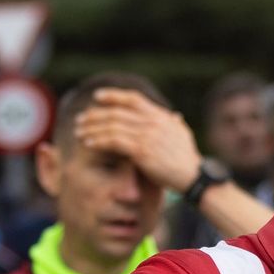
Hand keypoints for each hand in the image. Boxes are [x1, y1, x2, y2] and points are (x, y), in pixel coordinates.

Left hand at [72, 87, 202, 189]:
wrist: (194, 177)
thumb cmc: (187, 160)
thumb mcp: (182, 136)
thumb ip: (174, 124)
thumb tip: (175, 116)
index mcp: (161, 116)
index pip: (133, 98)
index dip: (114, 95)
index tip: (97, 96)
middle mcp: (153, 122)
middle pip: (117, 111)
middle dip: (96, 114)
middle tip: (81, 118)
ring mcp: (148, 135)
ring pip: (112, 126)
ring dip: (92, 128)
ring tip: (79, 131)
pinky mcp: (142, 151)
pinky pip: (114, 141)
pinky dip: (98, 141)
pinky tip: (87, 143)